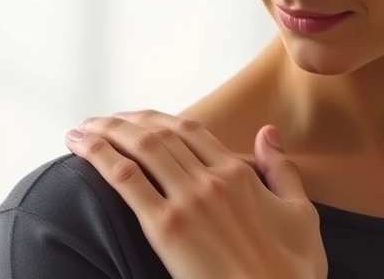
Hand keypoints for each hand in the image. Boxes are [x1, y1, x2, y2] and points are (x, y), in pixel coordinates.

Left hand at [65, 110, 326, 278]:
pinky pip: (127, 180)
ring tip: (82, 130)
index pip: (191, 130)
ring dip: (106, 132)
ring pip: (141, 148)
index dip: (158, 119)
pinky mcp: (165, 228)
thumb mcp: (301, 214)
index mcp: (241, 174)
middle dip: (125, 122)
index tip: (136, 119)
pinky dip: (101, 156)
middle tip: (100, 121)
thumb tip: (268, 133)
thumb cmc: (291, 271)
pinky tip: (82, 148)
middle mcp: (212, 180)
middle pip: (160, 134)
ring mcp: (188, 202)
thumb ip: (282, 170)